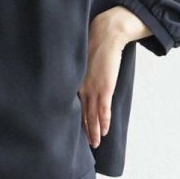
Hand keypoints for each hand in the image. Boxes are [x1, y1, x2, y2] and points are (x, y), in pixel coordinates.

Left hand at [78, 10, 132, 147]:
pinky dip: (104, 122)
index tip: (74, 129)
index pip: (74, 105)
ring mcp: (93, 89)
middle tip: (84, 144)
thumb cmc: (95, 43)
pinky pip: (103, 110)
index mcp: (75, 81)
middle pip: (82, 114)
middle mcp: (82, 87)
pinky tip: (103, 133)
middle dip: (84, 130)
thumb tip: (83, 75)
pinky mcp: (105, 88)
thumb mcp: (83, 59)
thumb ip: (81, 70)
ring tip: (94, 144)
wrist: (106, 34)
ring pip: (92, 116)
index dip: (75, 119)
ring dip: (94, 131)